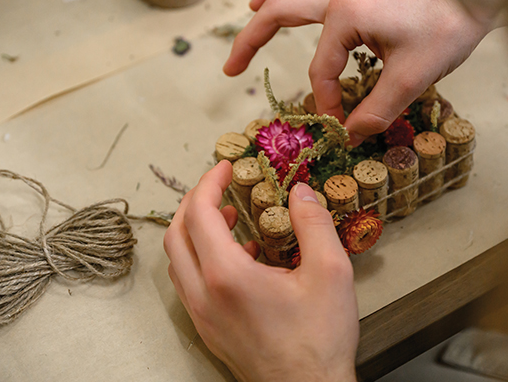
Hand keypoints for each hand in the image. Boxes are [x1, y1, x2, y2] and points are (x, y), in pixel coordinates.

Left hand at [163, 160, 358, 381]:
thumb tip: (300, 192)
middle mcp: (204, 295)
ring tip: (227, 216)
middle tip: (218, 186)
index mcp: (227, 276)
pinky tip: (240, 256)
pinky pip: (192, 283)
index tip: (225, 167)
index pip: (199, 213)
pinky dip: (204, 258)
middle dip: (194, 202)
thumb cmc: (318, 341)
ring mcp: (203, 316)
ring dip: (195, 231)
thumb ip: (313, 224)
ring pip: (179, 261)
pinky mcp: (210, 330)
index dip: (209, 182)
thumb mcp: (330, 273)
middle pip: (176, 235)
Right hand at [224, 0, 499, 144]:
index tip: (336, 125)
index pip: (322, 69)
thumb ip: (377, 109)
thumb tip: (354, 134)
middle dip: (251, 39)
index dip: (324, 101)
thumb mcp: (412, 78)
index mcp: (344, 15)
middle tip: (230, 66)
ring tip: (256, 3)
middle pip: (282, 10)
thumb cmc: (449, 28)